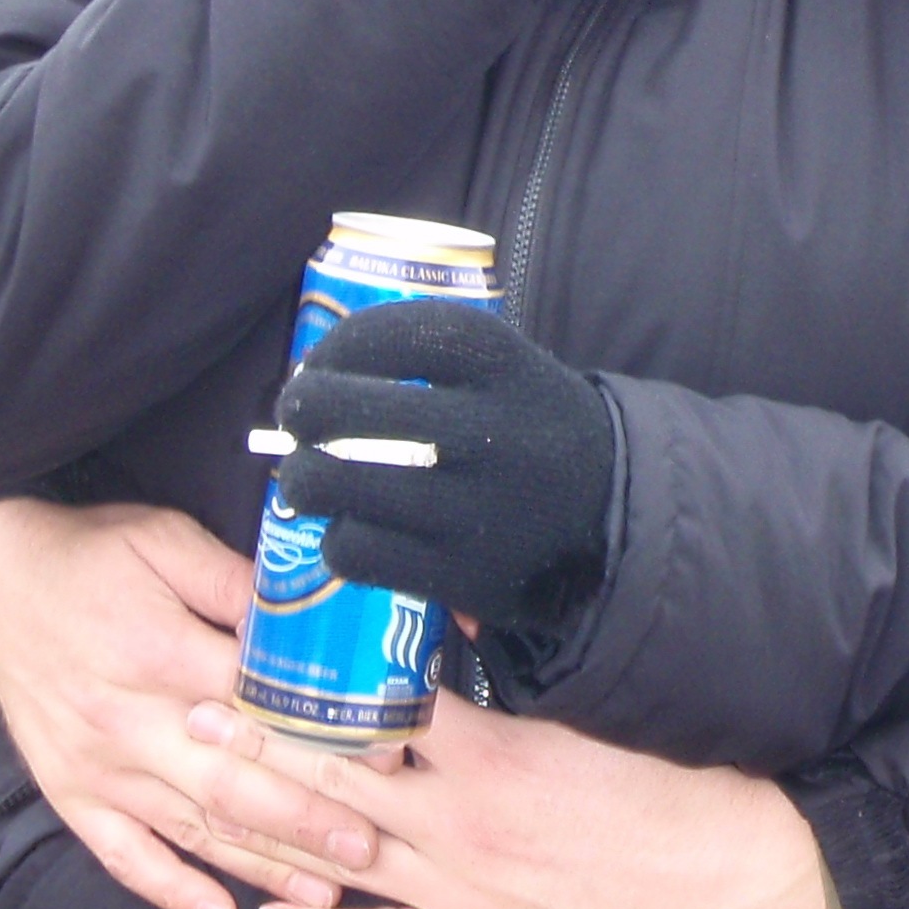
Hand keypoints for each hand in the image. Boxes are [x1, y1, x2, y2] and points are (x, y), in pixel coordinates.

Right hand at [0, 498, 379, 908]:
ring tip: (324, 892)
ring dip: (258, 864)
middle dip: (306, 821)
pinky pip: (123, 855)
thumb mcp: (167, 539)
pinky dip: (170, 890)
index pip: (257, 707)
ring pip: (191, 828)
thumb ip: (233, 580)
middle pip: (232, 782)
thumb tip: (298, 612)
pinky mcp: (71, 793)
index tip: (381, 762)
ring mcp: (99, 766)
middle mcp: (130, 721)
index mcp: (160, 652)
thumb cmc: (92, 553)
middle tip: (371, 850)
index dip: (321, 735)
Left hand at [186, 690, 833, 908]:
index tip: (254, 663)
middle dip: (260, 750)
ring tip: (204, 801)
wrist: (725, 870)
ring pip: (345, 860)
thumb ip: (510, 685)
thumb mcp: (586, 714)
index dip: (309, 690)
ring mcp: (464, 892)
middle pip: (338, 781)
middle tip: (193, 718)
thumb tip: (455, 630)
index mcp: (492, 754)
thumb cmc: (662, 781)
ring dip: (271, 832)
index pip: (377, 713)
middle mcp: (463, 822)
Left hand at [278, 298, 613, 636]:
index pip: (393, 334)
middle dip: (301, 409)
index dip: (339, 345)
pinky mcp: (460, 575)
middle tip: (296, 419)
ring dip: (302, 479)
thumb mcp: (508, 368)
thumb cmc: (532, 429)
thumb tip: (315, 374)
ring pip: (335, 485)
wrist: (612, 515)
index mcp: (503, 364)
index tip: (319, 361)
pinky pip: (356, 553)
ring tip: (309, 477)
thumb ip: (430, 358)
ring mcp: (473, 508)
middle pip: (346, 408)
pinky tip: (353, 529)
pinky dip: (339, 541)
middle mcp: (489, 430)